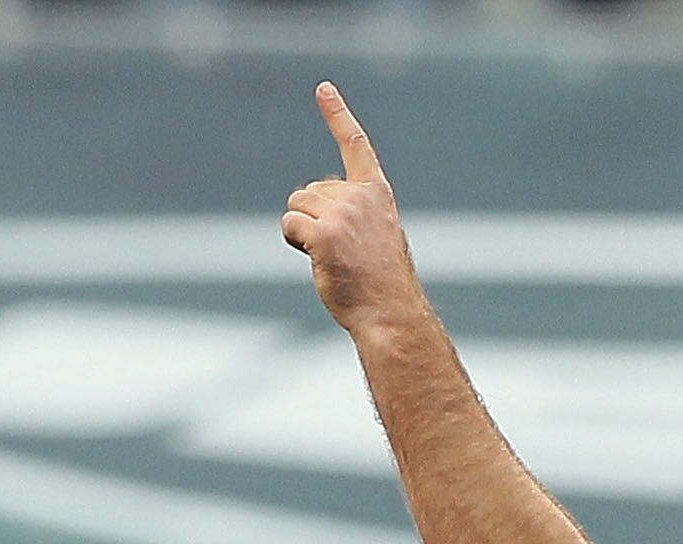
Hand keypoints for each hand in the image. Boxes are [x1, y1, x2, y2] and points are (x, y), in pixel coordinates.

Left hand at [283, 84, 418, 335]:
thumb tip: (305, 213)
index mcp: (377, 195)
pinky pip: (290, 224)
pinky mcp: (324, 233)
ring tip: (334, 259)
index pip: (355, 145)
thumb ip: (349, 214)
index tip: (323, 88)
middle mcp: (360, 197)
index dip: (338, 115)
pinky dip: (297, 243)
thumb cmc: (381, 286)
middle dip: (314, 218)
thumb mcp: (375, 238)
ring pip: (297, 206)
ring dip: (304, 231)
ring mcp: (342, 213)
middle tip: (344, 254)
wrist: (392, 317)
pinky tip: (322, 261)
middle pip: (310, 190)